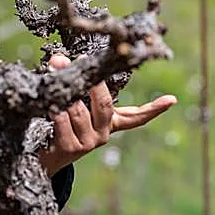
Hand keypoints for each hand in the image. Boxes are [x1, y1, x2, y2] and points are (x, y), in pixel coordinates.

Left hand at [38, 54, 175, 175]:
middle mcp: (103, 133)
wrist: (43, 156)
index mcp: (110, 122)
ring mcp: (88, 143)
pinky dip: (57, 113)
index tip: (172, 100)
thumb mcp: (74, 103)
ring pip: (80, 113)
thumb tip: (59, 58)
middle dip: (92, 82)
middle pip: (104, 104)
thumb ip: (72, 83)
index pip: (137, 116)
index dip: (155, 109)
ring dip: (67, 95)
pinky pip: (64, 125)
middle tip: (80, 60)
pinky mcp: (70, 149)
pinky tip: (50, 105)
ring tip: (56, 76)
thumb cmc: (60, 123)